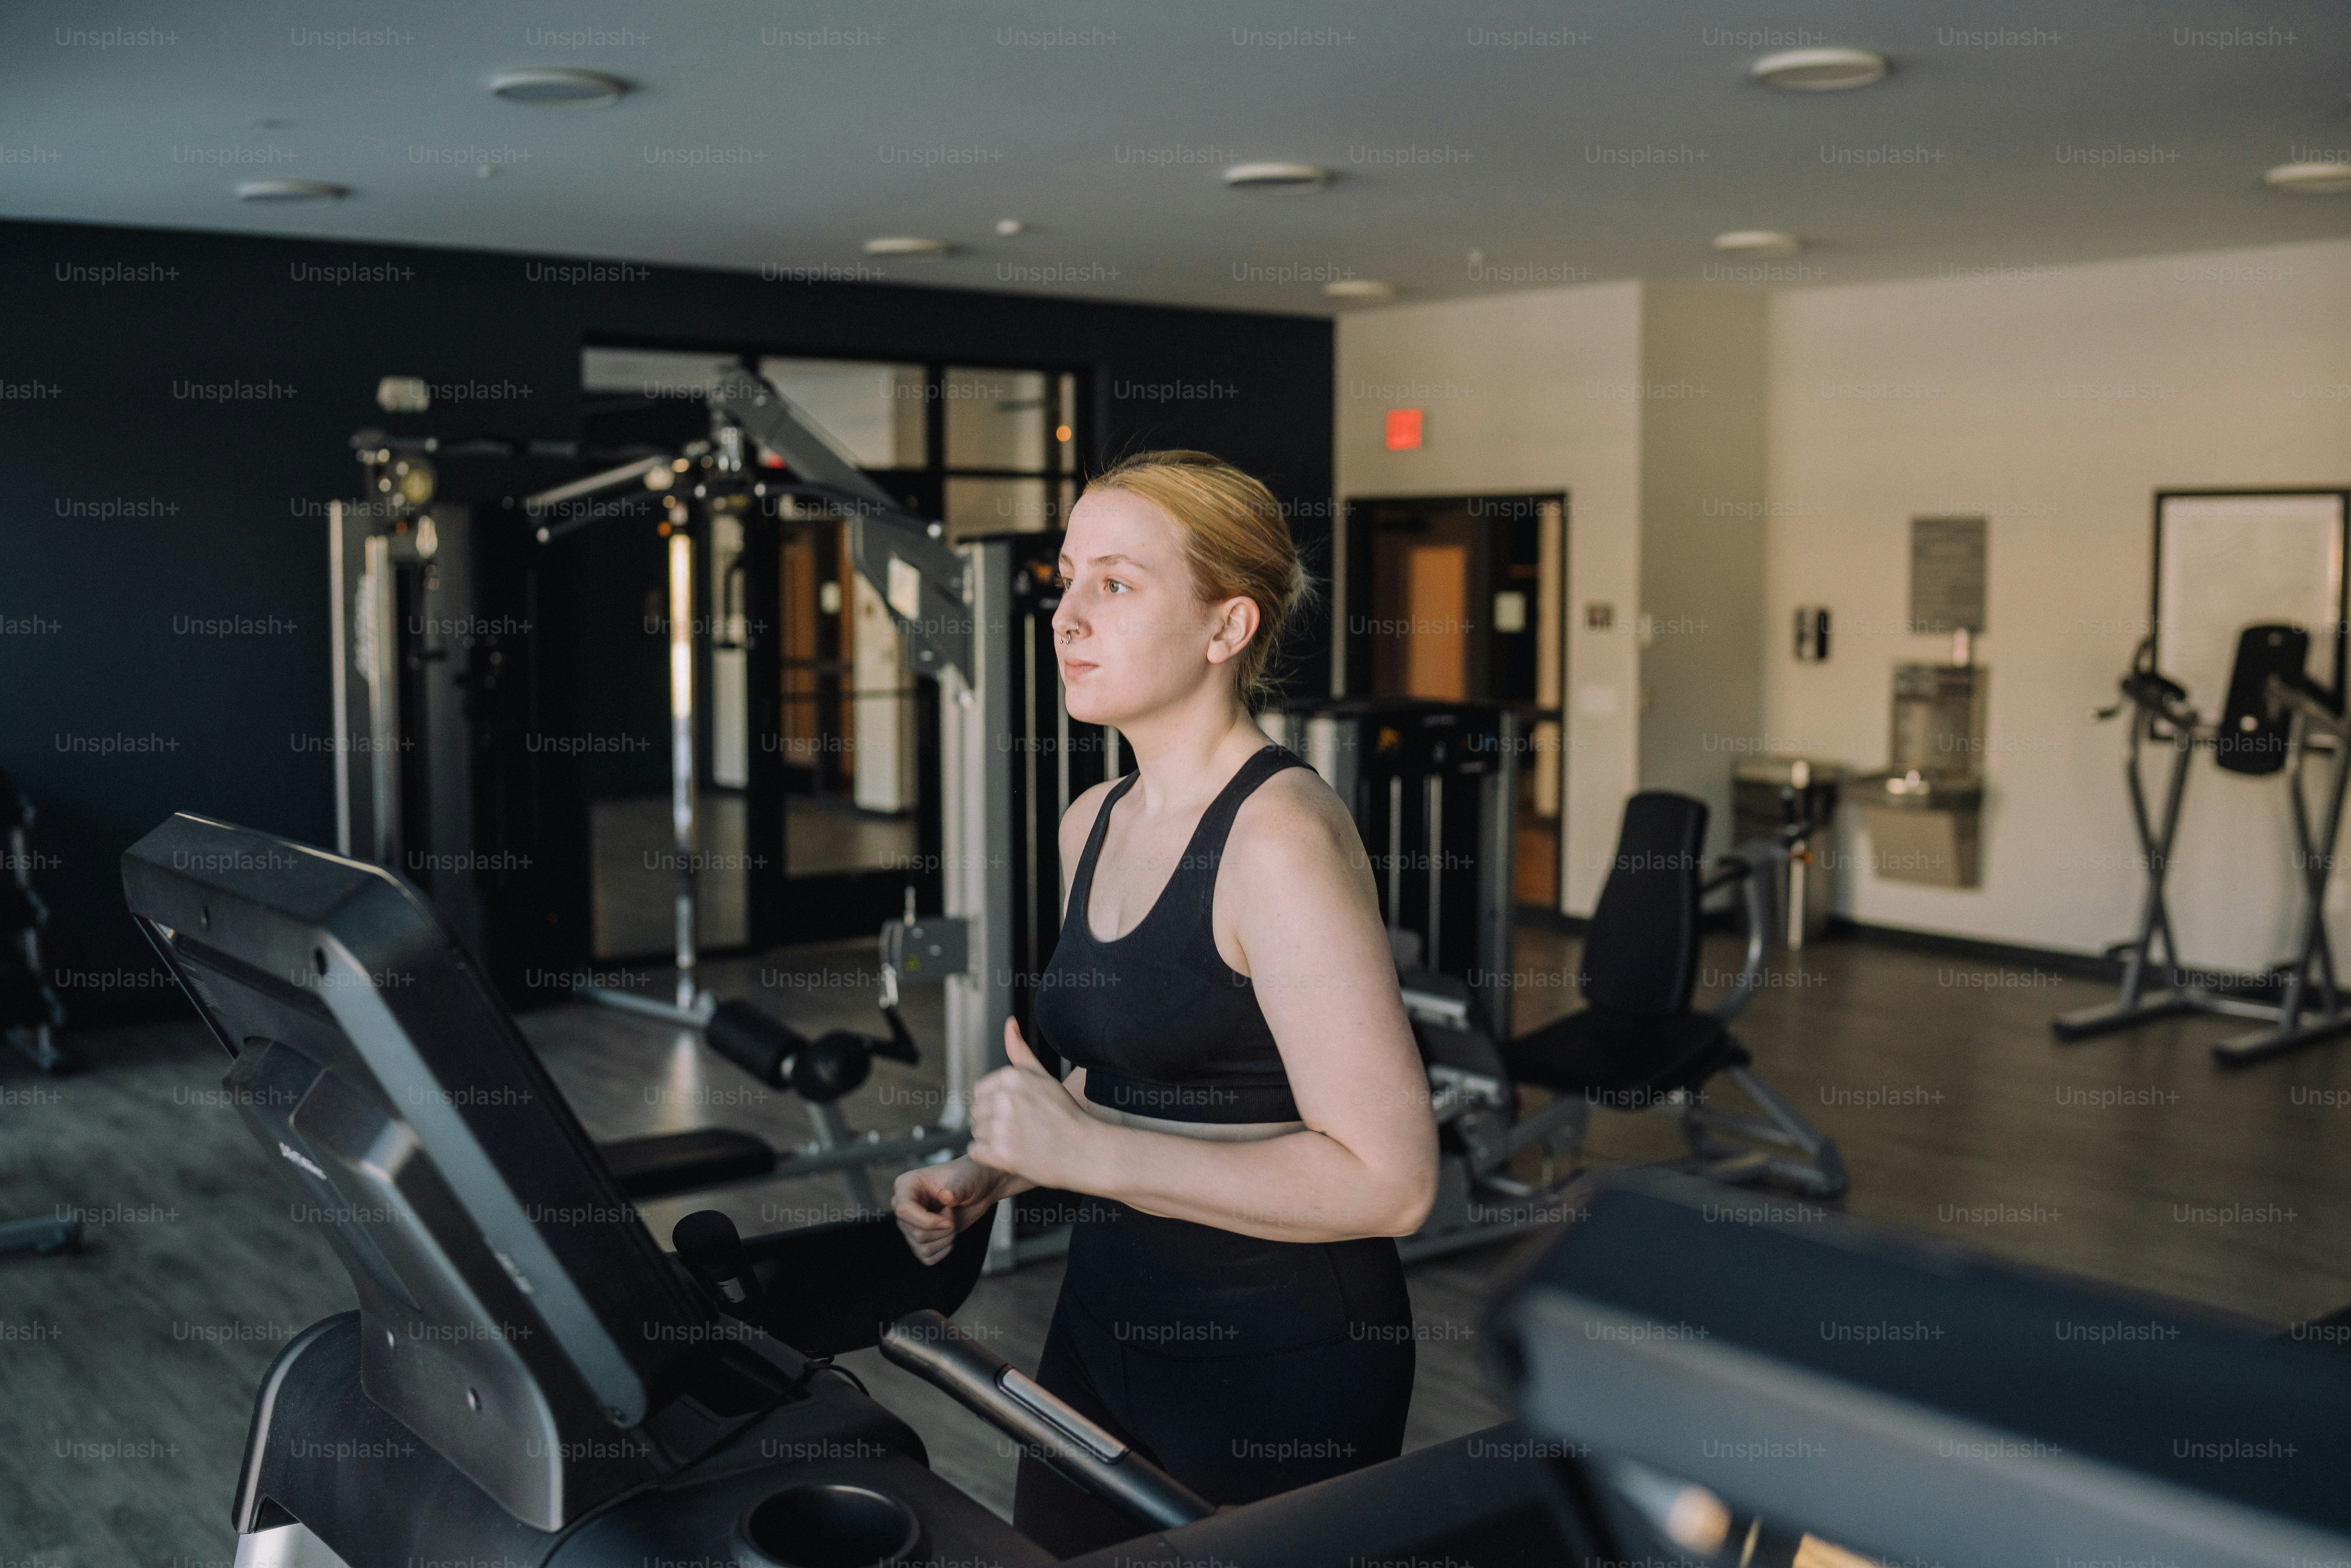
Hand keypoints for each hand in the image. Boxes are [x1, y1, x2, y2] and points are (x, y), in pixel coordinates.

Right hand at [893, 1156, 1002, 1266]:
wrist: (978, 1188)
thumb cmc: (969, 1178)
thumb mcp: (966, 1180)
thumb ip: (956, 1189)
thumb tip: (946, 1196)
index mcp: (907, 1185)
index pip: (903, 1210)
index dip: (927, 1221)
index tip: (949, 1220)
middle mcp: (903, 1206)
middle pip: (915, 1233)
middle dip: (943, 1230)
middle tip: (954, 1213)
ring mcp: (910, 1224)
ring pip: (921, 1247)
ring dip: (945, 1239)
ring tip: (953, 1221)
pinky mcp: (919, 1239)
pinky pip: (926, 1256)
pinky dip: (943, 1250)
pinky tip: (951, 1235)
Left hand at [968, 1018, 1095, 1192]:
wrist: (1086, 1151)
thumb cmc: (1065, 1114)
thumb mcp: (1044, 1077)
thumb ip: (1020, 1051)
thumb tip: (1009, 1022)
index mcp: (1011, 1077)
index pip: (980, 1092)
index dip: (997, 1105)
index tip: (1020, 1113)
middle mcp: (1003, 1098)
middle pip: (976, 1112)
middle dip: (993, 1122)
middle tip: (1023, 1130)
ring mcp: (1001, 1126)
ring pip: (976, 1132)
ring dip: (992, 1140)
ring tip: (1021, 1142)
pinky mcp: (999, 1153)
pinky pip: (975, 1151)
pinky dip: (990, 1156)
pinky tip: (1013, 1155)